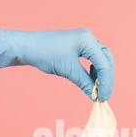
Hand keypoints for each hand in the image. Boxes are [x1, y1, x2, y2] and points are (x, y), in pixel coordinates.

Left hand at [0, 25, 114, 100]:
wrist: (28, 47)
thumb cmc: (45, 54)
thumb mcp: (68, 71)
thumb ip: (85, 83)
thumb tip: (96, 96)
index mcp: (87, 40)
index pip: (104, 64)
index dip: (106, 83)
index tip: (102, 98)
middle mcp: (89, 38)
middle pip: (106, 61)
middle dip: (106, 80)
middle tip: (104, 96)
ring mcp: (84, 41)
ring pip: (101, 60)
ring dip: (101, 76)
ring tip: (98, 91)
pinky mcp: (79, 46)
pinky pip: (93, 60)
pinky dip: (94, 72)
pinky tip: (91, 82)